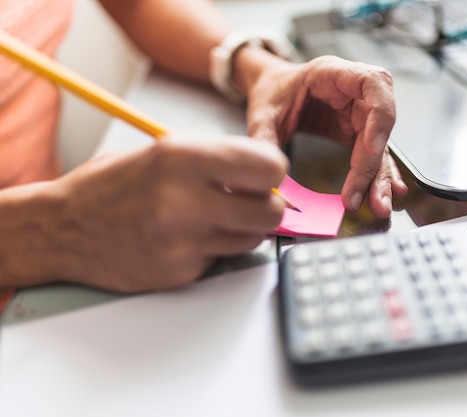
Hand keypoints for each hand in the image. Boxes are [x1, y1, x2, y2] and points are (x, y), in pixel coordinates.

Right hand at [49, 137, 287, 292]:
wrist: (61, 229)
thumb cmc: (111, 186)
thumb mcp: (163, 151)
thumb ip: (218, 160)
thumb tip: (268, 173)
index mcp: (182, 157)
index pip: (269, 166)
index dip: (272, 170)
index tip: (265, 175)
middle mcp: (184, 200)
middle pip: (271, 210)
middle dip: (267, 205)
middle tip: (252, 201)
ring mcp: (182, 241)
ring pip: (252, 238)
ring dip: (243, 228)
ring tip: (214, 217)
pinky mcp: (179, 272)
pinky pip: (222, 258)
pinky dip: (214, 248)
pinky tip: (187, 238)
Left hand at [245, 55, 407, 217]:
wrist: (271, 89)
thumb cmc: (271, 91)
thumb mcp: (262, 114)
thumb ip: (264, 141)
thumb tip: (270, 180)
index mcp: (332, 73)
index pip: (373, 83)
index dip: (380, 115)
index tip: (372, 149)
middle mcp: (353, 92)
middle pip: (380, 123)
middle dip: (377, 163)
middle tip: (373, 198)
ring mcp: (358, 113)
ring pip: (379, 144)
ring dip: (379, 176)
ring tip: (378, 205)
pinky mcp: (356, 132)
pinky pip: (370, 154)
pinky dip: (374, 175)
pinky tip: (381, 193)